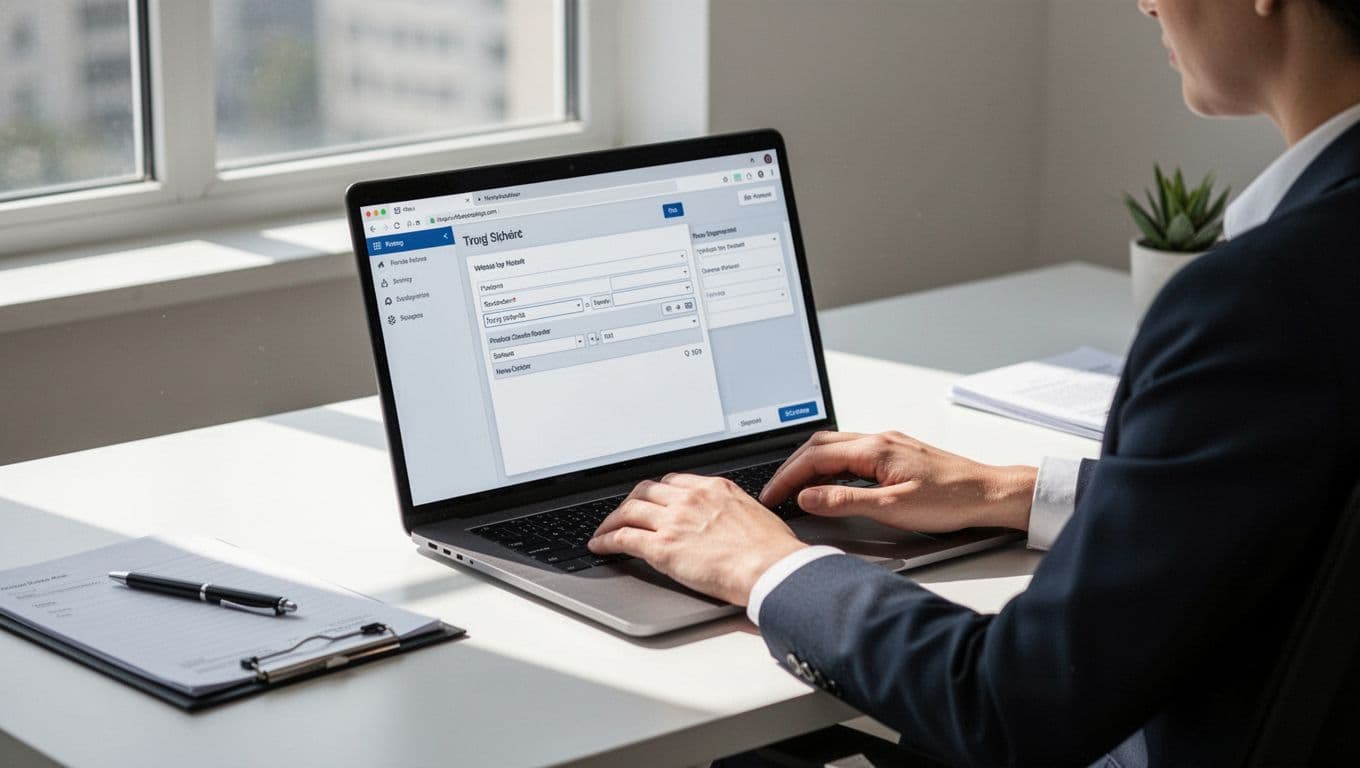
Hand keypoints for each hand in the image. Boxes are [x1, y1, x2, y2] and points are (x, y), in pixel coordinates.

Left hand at [588, 474, 807, 605]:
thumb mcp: (753, 513)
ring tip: (603, 531)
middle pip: (645, 492)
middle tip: (623, 514)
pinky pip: (623, 537)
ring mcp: (674, 521)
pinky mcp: (662, 547)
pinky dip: (606, 540)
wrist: (770, 567)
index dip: (656, 493)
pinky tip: (600, 546)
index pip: (672, 482)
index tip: (650, 501)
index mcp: (714, 488)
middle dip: (630, 502)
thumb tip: (728, 521)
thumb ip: (732, 510)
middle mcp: (690, 499)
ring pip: (628, 511)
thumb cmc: (772, 550)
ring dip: (611, 521)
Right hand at [758, 431, 1036, 532]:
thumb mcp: (892, 508)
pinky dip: (829, 463)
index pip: (815, 458)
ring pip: (835, 445)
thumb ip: (845, 501)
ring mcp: (888, 444)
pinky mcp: (897, 453)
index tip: (770, 495)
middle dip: (791, 466)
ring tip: (794, 486)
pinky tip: (829, 479)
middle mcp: (879, 439)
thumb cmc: (950, 501)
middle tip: (774, 490)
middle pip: (819, 444)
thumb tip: (808, 497)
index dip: (787, 477)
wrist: (989, 493)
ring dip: (809, 463)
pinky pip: (851, 450)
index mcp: (874, 449)